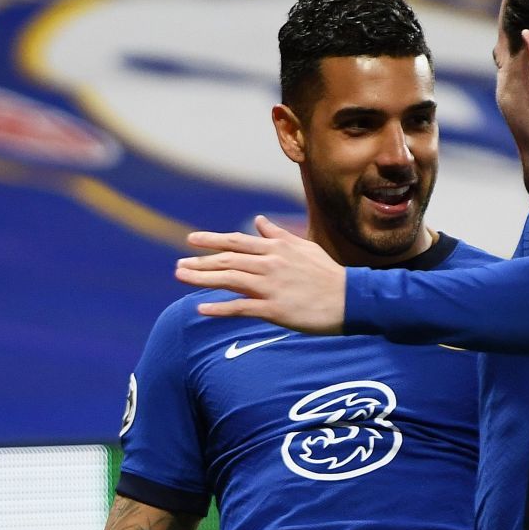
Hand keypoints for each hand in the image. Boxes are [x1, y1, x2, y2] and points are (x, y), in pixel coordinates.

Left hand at [176, 215, 346, 334]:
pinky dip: (219, 308)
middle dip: (200, 262)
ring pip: (229, 280)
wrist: (351, 300)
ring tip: (182, 279)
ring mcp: (271, 287)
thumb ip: (278, 234)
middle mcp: (270, 264)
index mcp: (277, 248)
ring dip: (202, 279)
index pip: (237, 241)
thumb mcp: (303, 248)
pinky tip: (201, 309)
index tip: (190, 240)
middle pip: (227, 260)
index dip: (211, 240)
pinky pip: (241, 308)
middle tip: (178, 266)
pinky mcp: (274, 310)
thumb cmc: (328, 275)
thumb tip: (259, 220)